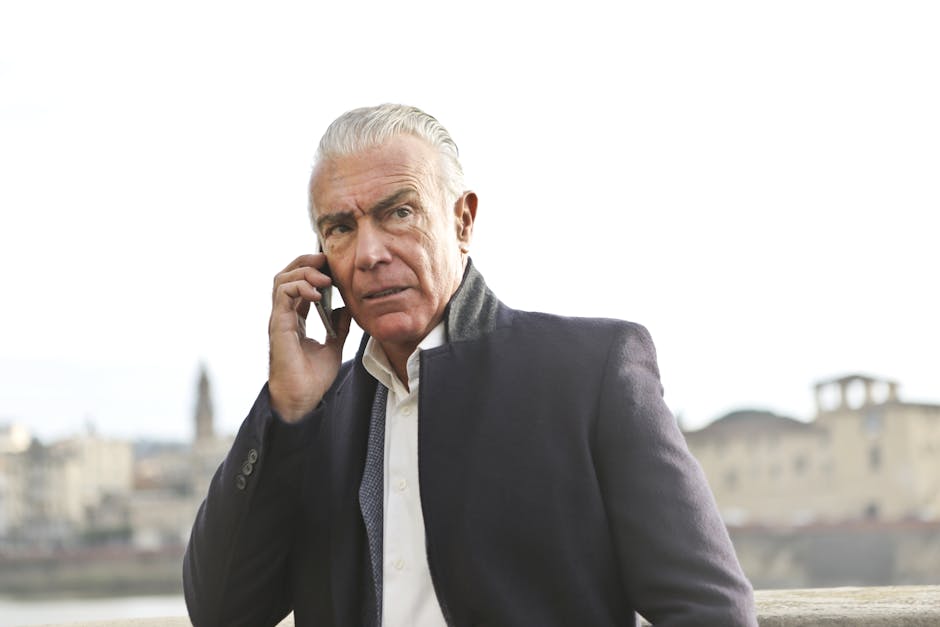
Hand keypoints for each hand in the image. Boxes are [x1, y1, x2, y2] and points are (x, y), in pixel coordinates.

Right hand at [268, 254, 351, 421]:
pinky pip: (283, 294)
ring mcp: (279, 318)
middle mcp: (284, 315)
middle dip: (305, 262)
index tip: (332, 269)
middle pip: (286, 274)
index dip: (313, 270)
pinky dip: (300, 287)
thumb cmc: (313, 377)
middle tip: (325, 261)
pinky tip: (317, 293)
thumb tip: (345, 307)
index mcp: (295, 318)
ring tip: (324, 279)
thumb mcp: (334, 345)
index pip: (298, 283)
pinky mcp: (278, 324)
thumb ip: (339, 325)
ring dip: (304, 272)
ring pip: (281, 279)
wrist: (302, 398)